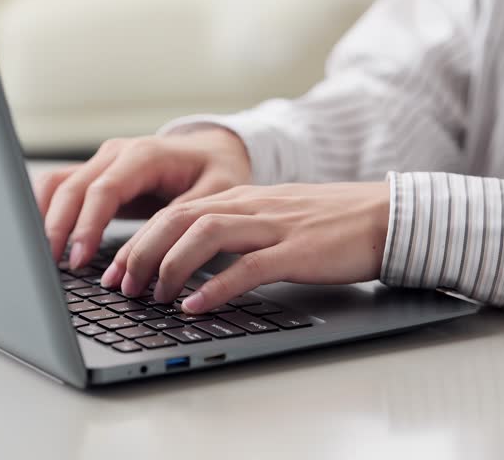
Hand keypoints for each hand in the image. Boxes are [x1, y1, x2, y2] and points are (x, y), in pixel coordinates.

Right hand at [33, 128, 250, 267]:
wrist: (213, 150)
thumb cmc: (216, 172)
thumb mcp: (211, 197)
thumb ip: (172, 226)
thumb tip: (136, 263)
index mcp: (145, 155)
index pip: (103, 190)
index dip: (87, 226)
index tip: (79, 260)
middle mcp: (117, 153)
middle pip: (71, 188)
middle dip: (58, 229)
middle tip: (54, 268)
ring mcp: (102, 161)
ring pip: (57, 185)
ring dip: (46, 220)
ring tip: (45, 259)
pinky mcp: (97, 174)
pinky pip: (61, 189)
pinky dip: (47, 212)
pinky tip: (47, 242)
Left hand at [100, 182, 390, 313]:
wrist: (385, 216)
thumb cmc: (331, 223)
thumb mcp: (275, 218)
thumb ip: (238, 231)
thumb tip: (198, 260)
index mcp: (243, 198)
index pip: (177, 211)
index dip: (140, 239)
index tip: (117, 269)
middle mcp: (252, 206)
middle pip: (179, 219)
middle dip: (141, 253)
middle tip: (120, 286)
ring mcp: (274, 226)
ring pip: (205, 235)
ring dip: (170, 266)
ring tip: (151, 297)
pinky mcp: (297, 250)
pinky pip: (247, 267)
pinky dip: (215, 286)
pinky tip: (195, 306)